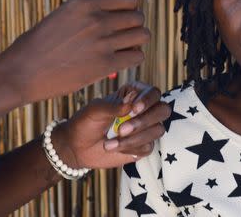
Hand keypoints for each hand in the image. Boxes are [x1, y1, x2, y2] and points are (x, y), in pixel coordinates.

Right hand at [0, 0, 149, 103]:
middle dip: (133, 27)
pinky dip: (132, 59)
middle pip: (138, 17)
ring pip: (143, 36)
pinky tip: (119, 62)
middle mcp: (97, 18)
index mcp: (86, 1)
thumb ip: (91, 12)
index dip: (130, 10)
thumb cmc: (40, 44)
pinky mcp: (104, 65)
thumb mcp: (65, 15)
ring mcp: (102, 41)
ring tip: (122, 49)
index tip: (120, 20)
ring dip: (135, 43)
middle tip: (121, 38)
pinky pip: (137, 57)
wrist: (22, 72)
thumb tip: (120, 16)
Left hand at [51, 82, 170, 169]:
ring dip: (134, 137)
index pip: (153, 93)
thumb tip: (132, 103)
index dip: (148, 100)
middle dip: (144, 120)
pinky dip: (130, 147)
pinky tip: (114, 147)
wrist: (77, 147)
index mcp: (133, 95)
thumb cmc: (86, 122)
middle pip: (162, 110)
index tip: (134, 109)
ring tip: (110, 143)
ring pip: (157, 130)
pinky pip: (148, 146)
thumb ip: (115, 106)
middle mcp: (143, 110)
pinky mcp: (143, 146)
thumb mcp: (96, 110)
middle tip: (122, 129)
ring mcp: (145, 129)